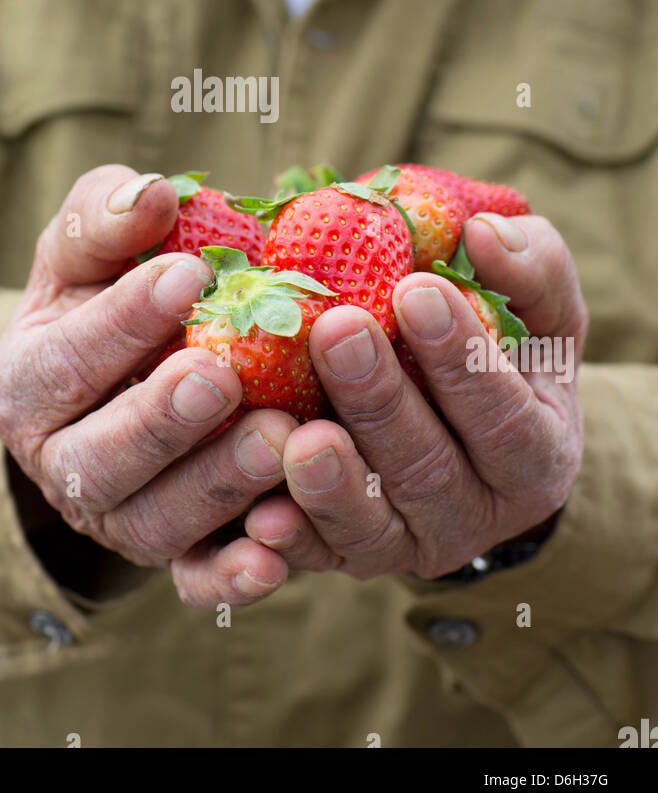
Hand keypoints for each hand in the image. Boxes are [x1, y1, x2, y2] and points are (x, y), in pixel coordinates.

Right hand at [0, 165, 294, 608]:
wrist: (119, 377)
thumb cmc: (105, 295)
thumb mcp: (88, 250)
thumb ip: (104, 219)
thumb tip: (146, 196)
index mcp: (27, 383)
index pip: (66, 358)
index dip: (124, 321)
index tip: (189, 276)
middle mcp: (60, 464)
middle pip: (102, 457)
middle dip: (161, 419)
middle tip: (225, 377)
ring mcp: (117, 518)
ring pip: (154, 522)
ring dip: (215, 487)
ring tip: (278, 440)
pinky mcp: (173, 556)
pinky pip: (196, 579)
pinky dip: (232, 576)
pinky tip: (277, 555)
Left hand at [244, 213, 587, 580]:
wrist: (462, 431)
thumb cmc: (500, 351)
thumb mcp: (538, 312)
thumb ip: (532, 269)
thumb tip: (487, 234)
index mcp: (535, 454)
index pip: (504, 415)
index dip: (461, 357)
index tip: (414, 290)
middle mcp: (476, 514)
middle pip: (427, 469)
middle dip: (380, 399)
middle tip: (336, 329)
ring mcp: (407, 543)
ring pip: (370, 526)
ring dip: (331, 482)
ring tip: (297, 434)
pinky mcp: (344, 556)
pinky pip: (313, 558)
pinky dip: (286, 541)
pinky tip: (255, 516)